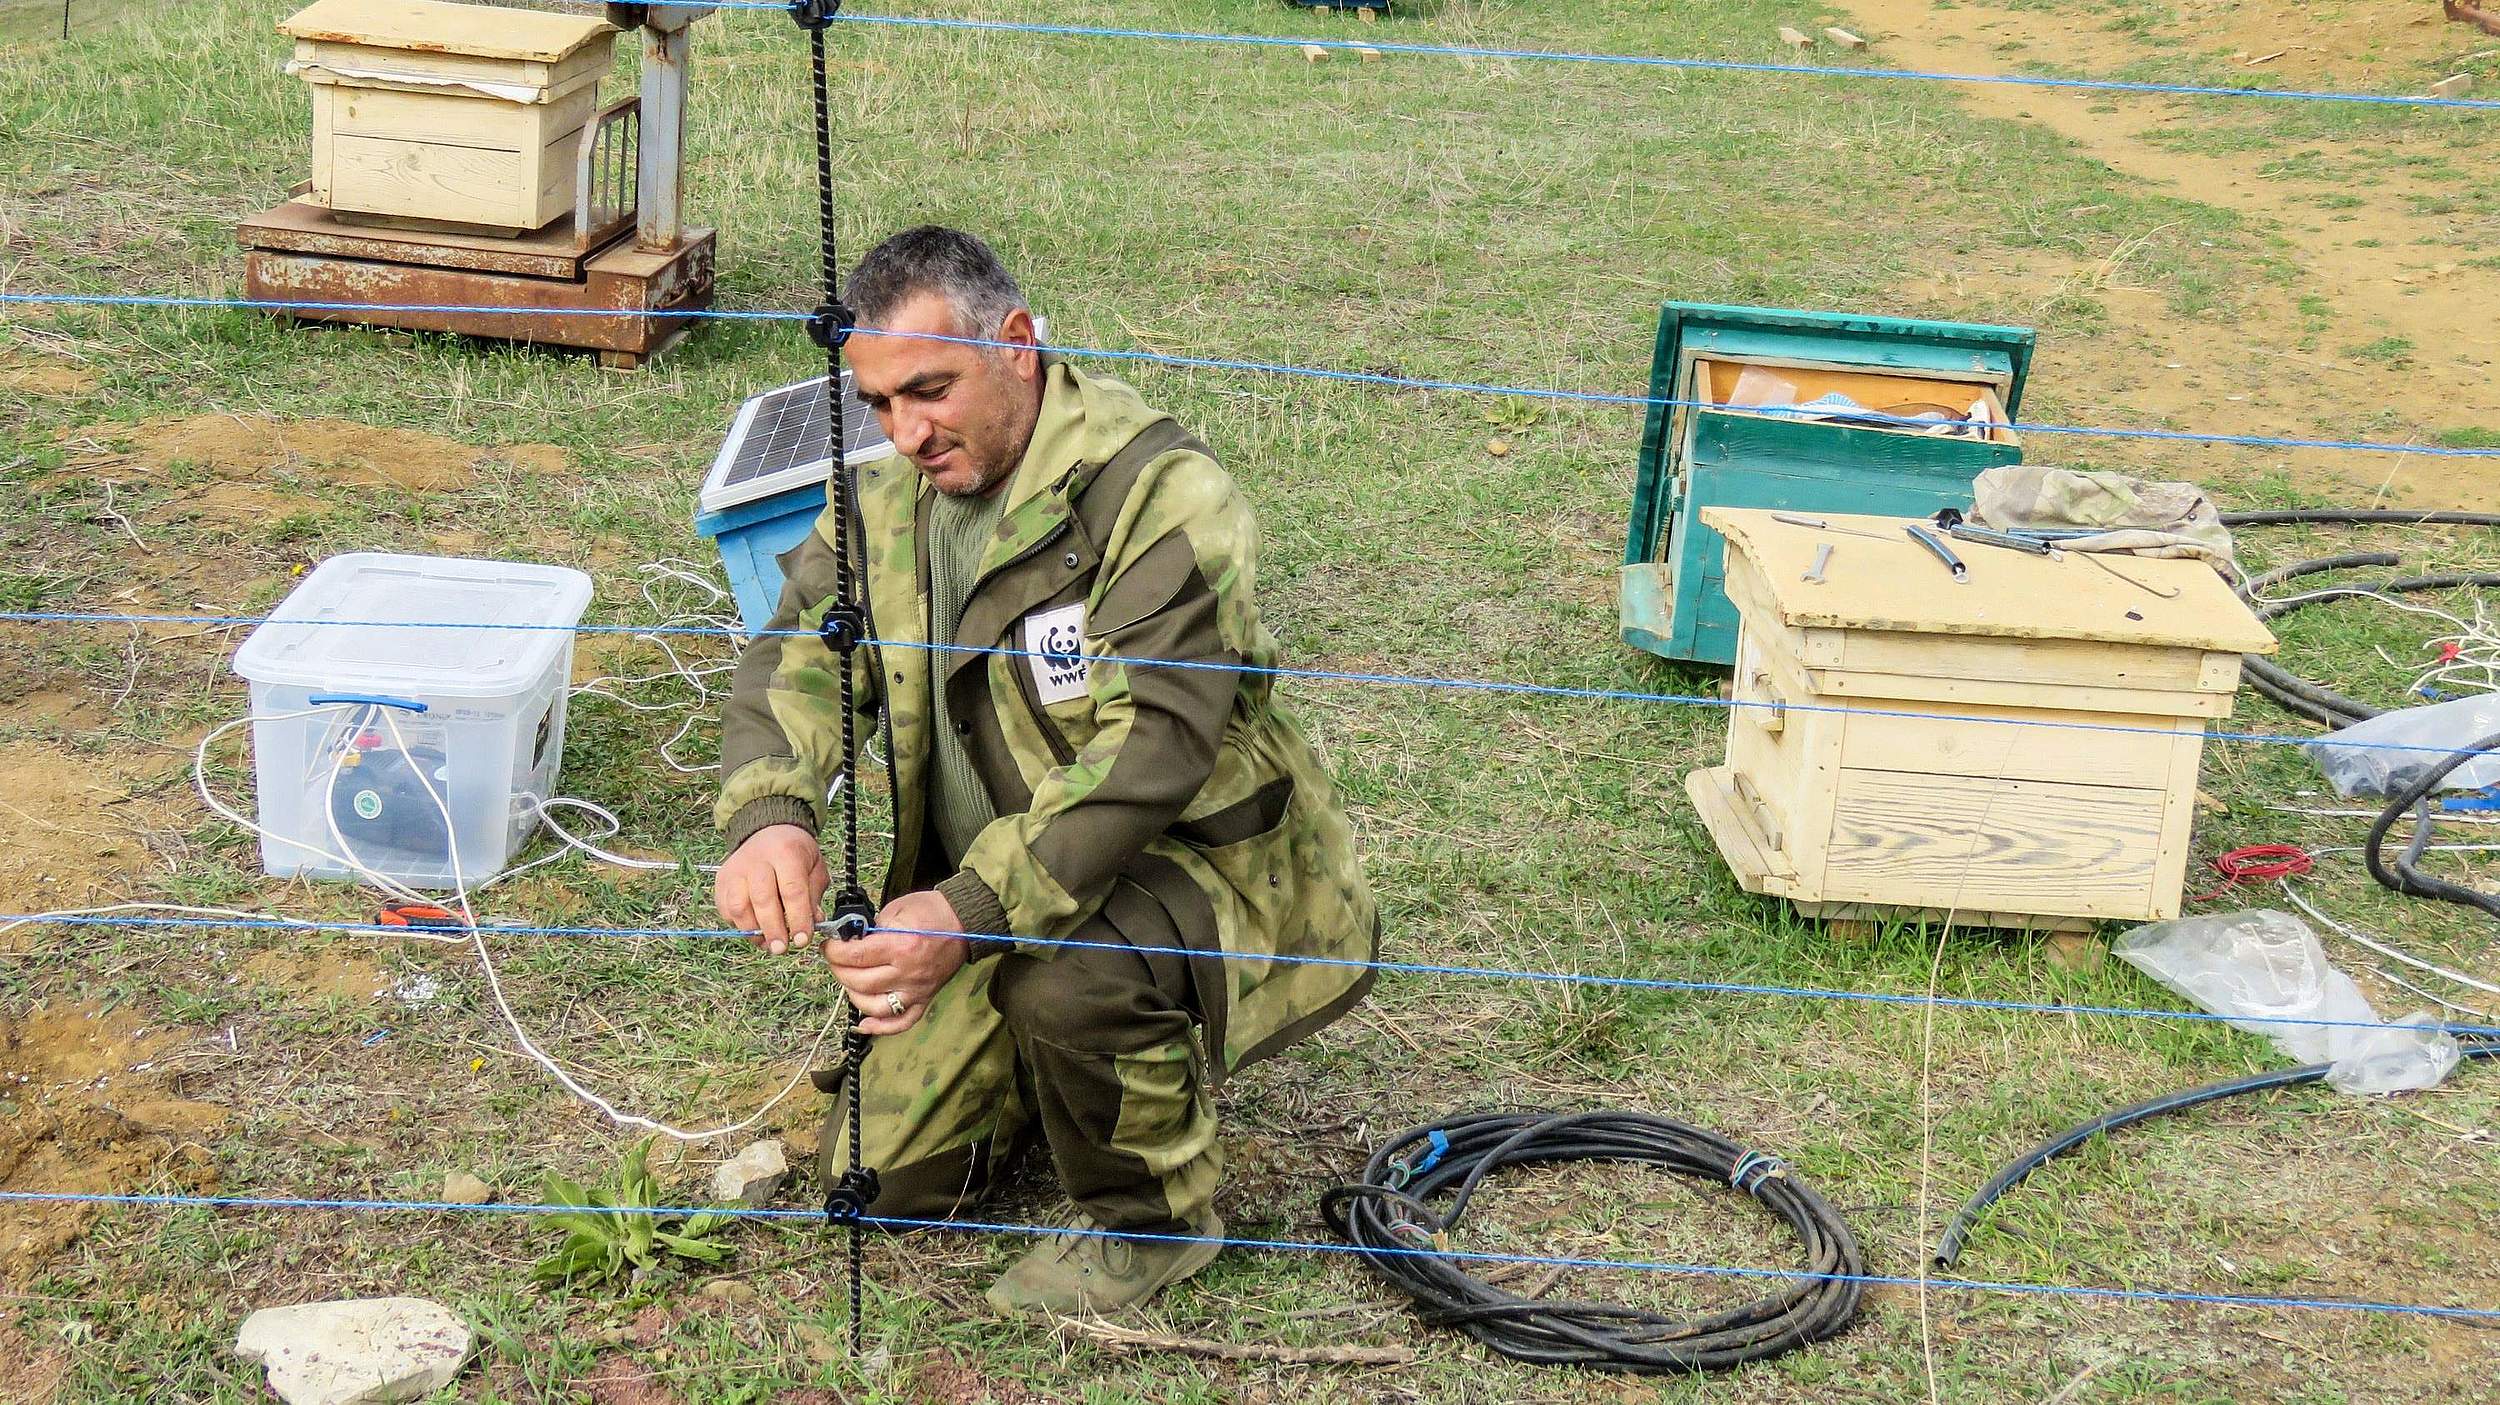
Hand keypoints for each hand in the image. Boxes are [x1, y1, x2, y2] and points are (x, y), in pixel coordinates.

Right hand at [714, 823, 828, 954]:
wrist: (768, 831)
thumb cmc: (795, 853)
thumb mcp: (815, 868)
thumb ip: (814, 896)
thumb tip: (812, 923)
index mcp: (786, 853)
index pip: (792, 891)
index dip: (797, 919)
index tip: (802, 940)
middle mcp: (758, 860)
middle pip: (762, 899)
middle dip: (773, 929)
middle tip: (781, 949)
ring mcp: (736, 870)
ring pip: (738, 906)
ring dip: (753, 931)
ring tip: (767, 942)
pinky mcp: (722, 880)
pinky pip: (725, 909)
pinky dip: (738, 925)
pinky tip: (754, 929)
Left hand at [820, 889, 971, 1035]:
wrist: (964, 922)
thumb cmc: (932, 912)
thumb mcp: (897, 908)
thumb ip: (872, 926)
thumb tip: (849, 939)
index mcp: (900, 946)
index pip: (855, 956)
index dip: (834, 951)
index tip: (829, 945)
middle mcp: (907, 972)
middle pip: (860, 982)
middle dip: (838, 970)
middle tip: (835, 959)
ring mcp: (916, 990)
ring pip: (874, 1007)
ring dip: (853, 996)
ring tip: (849, 981)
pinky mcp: (923, 999)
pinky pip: (901, 1022)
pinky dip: (880, 1027)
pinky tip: (863, 1024)